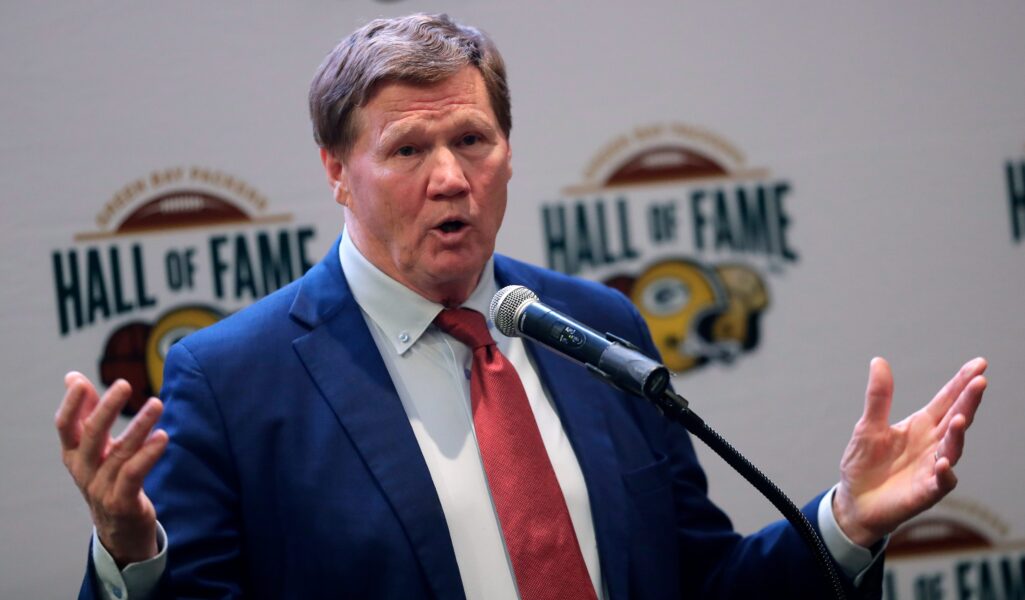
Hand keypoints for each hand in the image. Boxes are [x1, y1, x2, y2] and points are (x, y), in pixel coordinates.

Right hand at [55, 372, 168, 566]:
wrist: (119, 530)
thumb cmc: (108, 478)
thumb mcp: (94, 447)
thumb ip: (87, 412)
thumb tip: (72, 377)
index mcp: (73, 454)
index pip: (65, 426)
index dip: (71, 405)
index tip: (79, 382)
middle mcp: (83, 470)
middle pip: (91, 435)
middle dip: (106, 408)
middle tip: (124, 384)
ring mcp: (101, 488)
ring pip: (119, 452)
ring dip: (139, 425)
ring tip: (157, 403)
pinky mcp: (122, 502)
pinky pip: (134, 474)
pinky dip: (148, 455)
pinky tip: (163, 437)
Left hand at [833, 357, 986, 546]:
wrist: (854, 501)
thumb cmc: (864, 464)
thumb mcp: (868, 427)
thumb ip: (878, 397)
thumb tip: (878, 361)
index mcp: (920, 426)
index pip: (946, 400)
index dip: (962, 383)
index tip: (979, 364)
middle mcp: (933, 444)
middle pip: (956, 418)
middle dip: (969, 401)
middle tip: (980, 381)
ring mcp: (932, 467)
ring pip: (953, 448)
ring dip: (958, 434)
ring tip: (961, 418)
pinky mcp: (926, 491)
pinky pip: (941, 482)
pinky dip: (944, 473)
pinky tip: (943, 463)